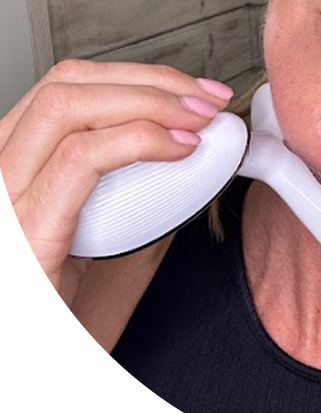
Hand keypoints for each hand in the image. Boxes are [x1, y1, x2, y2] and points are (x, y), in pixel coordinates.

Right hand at [0, 59, 233, 308]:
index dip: (140, 76)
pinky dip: (139, 142)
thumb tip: (194, 149)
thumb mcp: (102, 231)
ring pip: (68, 107)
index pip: (71, 85)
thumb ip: (135, 187)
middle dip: (151, 80)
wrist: (52, 336)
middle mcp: (0, 166)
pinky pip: (78, 160)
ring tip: (200, 121)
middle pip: (69, 83)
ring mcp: (5, 193)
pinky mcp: (23, 226)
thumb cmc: (65, 298)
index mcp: (16, 159)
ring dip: (150, 102)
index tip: (195, 90)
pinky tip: (180, 149)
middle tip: (208, 100)